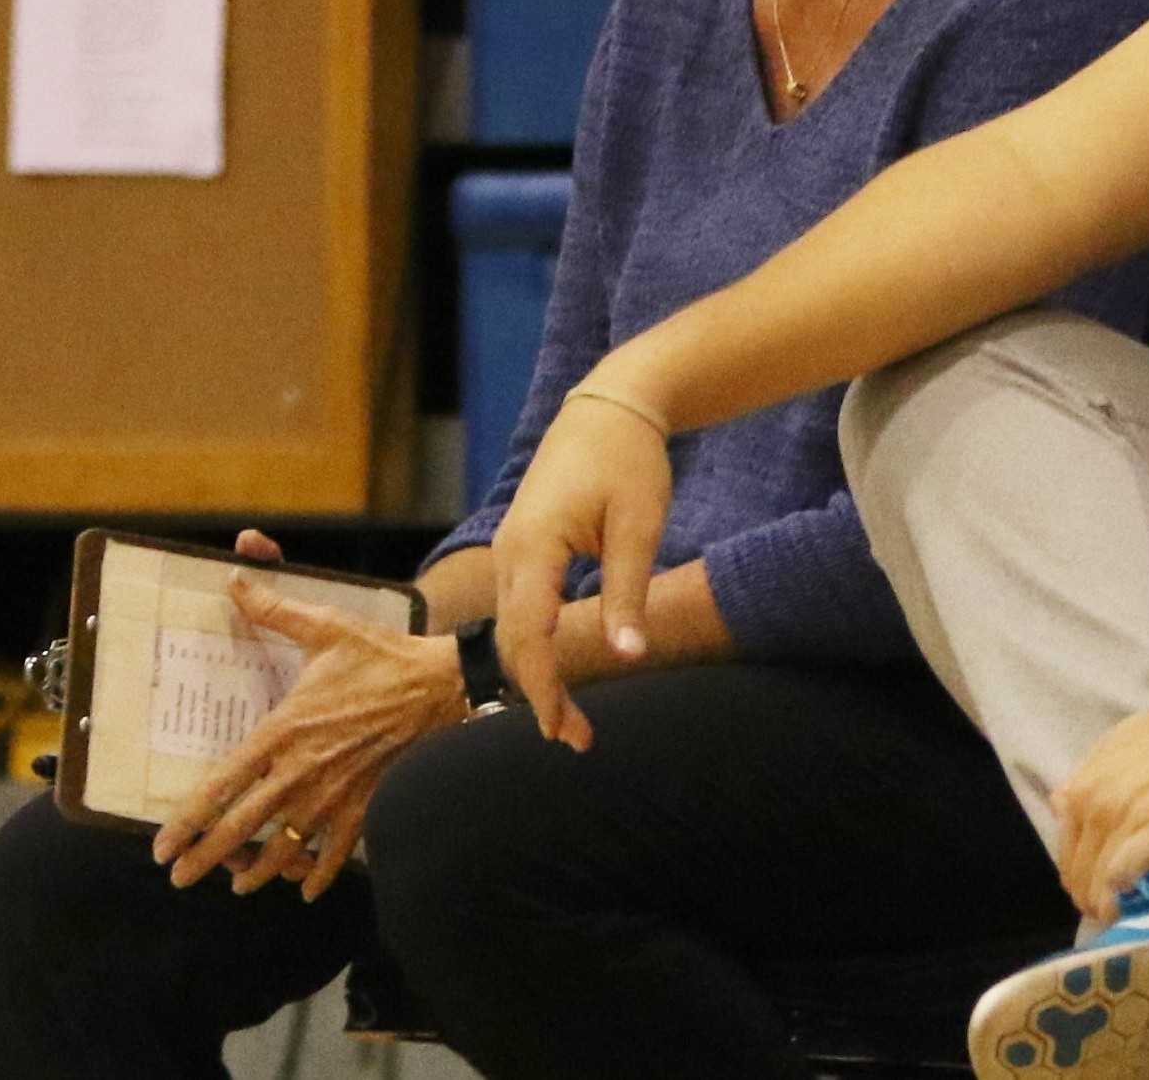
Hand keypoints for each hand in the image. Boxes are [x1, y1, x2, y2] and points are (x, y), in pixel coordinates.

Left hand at [152, 537, 469, 901]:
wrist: (443, 682)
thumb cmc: (381, 656)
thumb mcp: (326, 627)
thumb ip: (275, 611)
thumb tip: (234, 580)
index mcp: (283, 732)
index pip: (220, 787)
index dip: (187, 822)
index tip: (163, 846)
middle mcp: (302, 771)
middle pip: (242, 829)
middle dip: (206, 859)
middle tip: (181, 878)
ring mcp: (336, 793)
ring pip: (285, 848)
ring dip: (257, 872)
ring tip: (239, 886)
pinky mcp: (368, 802)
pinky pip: (336, 851)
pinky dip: (318, 873)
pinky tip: (305, 888)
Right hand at [490, 390, 672, 750]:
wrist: (609, 408)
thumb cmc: (629, 461)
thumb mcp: (639, 526)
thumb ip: (628, 592)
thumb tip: (630, 656)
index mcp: (533, 545)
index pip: (529, 635)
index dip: (544, 688)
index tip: (566, 730)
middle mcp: (508, 552)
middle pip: (512, 640)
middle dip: (539, 694)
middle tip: (576, 739)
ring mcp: (509, 550)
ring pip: (511, 628)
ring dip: (536, 674)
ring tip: (568, 719)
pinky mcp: (520, 548)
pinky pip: (517, 609)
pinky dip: (535, 646)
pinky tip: (555, 671)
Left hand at [1051, 644, 1148, 924]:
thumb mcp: (1130, 741)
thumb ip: (1100, 773)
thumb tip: (1073, 803)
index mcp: (1089, 776)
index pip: (1066, 845)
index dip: (1080, 874)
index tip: (1100, 889)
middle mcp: (1096, 793)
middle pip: (1076, 869)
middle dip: (1089, 898)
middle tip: (1116, 914)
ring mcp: (1125, 810)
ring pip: (1095, 878)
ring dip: (1105, 907)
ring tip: (1127, 920)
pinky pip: (1122, 876)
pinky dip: (1122, 900)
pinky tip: (1136, 911)